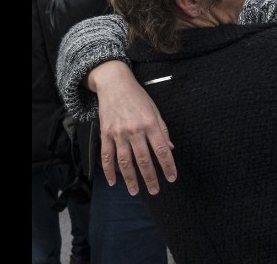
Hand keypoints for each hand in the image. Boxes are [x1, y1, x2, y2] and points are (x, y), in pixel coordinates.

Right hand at [90, 61, 176, 195]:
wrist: (114, 84)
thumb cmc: (138, 97)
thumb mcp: (155, 110)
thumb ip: (163, 130)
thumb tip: (170, 148)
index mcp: (151, 124)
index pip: (162, 150)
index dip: (168, 166)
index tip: (171, 178)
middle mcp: (135, 130)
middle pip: (144, 160)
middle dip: (150, 178)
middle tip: (155, 190)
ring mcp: (118, 133)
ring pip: (125, 162)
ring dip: (130, 179)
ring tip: (135, 191)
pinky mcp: (105, 134)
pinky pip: (107, 156)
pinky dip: (109, 170)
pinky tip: (113, 182)